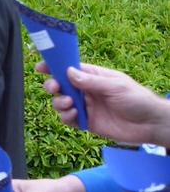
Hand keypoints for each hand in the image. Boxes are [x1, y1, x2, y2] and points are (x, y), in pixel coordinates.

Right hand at [44, 61, 169, 145]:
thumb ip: (91, 81)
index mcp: (94, 77)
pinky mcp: (87, 122)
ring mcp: (86, 107)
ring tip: (70, 104)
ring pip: (61, 102)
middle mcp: (87, 91)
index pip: (70, 69)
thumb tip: (68, 72)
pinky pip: (69, 119)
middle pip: (61, 86)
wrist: (150, 124)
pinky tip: (74, 115)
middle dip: (53, 86)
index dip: (54, 66)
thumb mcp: (116, 86)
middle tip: (55, 88)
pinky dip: (66, 117)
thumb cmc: (138, 100)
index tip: (41, 67)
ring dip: (59, 102)